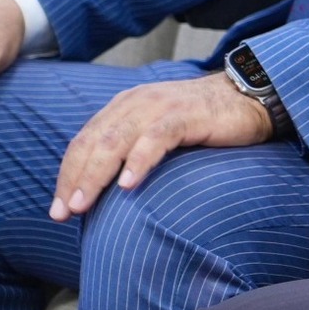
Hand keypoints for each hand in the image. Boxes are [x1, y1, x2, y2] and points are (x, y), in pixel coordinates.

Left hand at [49, 73, 271, 219]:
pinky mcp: (186, 115)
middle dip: (74, 180)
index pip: (85, 141)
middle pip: (94, 143)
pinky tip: (128, 185)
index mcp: (125, 106)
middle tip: (63, 213)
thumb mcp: (160, 130)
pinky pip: (156, 138)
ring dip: (95, 175)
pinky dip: (138, 161)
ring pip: (116, 141)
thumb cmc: (205, 121)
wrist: (250, 96)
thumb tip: (108, 188)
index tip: (58, 209)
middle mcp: (136, 103)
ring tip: (83, 205)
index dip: (68, 174)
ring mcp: (160, 107)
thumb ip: (133, 147)